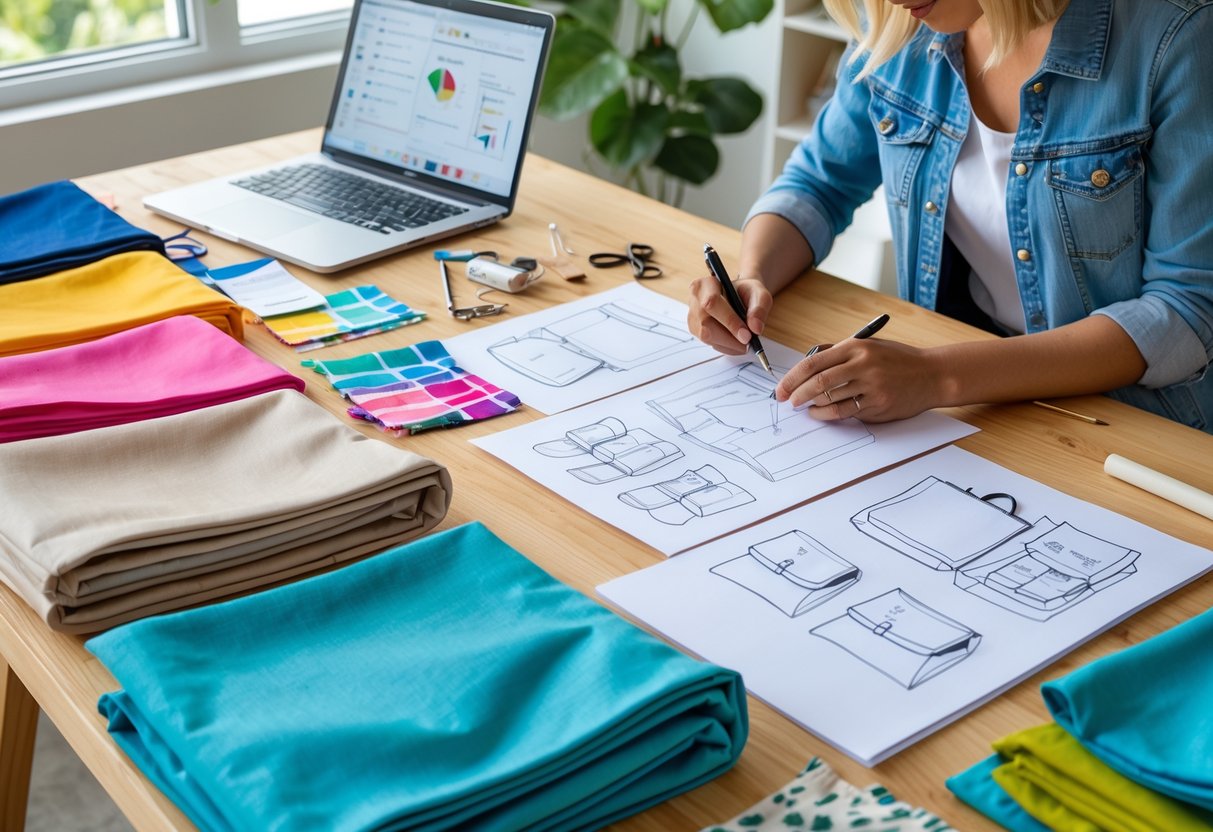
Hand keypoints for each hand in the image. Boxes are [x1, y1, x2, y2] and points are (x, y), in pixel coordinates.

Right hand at [687, 275, 772, 355]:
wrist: (739, 297)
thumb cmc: (746, 293)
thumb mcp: (759, 294)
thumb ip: (759, 308)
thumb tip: (755, 328)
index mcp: (706, 284)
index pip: (712, 303)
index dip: (729, 321)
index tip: (746, 335)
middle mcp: (694, 300)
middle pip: (706, 324)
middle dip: (730, 337)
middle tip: (748, 342)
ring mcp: (693, 317)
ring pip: (707, 337)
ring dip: (729, 344)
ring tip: (744, 342)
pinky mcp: (696, 331)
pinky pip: (710, 344)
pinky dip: (727, 347)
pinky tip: (736, 342)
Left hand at [774, 338, 944, 421]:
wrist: (933, 374)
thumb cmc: (897, 360)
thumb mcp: (869, 346)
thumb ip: (839, 352)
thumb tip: (807, 362)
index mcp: (856, 347)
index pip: (814, 362)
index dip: (793, 377)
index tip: (782, 387)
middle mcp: (863, 365)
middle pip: (819, 382)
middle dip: (797, 393)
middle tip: (787, 401)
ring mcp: (871, 387)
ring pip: (830, 399)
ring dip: (811, 406)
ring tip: (804, 408)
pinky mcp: (878, 405)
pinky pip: (845, 412)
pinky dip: (827, 415)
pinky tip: (820, 414)